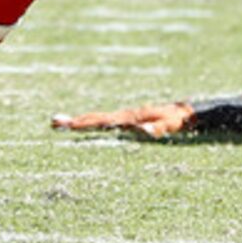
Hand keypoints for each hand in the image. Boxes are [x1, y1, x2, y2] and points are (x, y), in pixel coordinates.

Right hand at [51, 101, 196, 139]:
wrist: (188, 112)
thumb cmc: (179, 121)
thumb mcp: (170, 126)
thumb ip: (157, 129)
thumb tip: (141, 130)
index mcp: (129, 117)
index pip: (101, 120)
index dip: (82, 123)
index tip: (65, 124)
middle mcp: (126, 116)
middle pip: (96, 118)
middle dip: (75, 121)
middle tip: (53, 122)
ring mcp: (128, 118)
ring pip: (100, 119)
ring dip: (82, 121)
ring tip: (63, 124)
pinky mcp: (132, 121)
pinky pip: (108, 122)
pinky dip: (94, 123)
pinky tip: (88, 126)